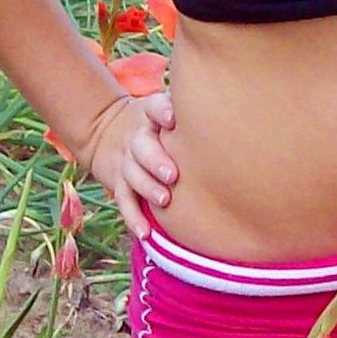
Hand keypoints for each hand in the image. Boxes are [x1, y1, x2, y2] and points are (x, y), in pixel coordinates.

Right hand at [87, 90, 178, 235]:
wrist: (106, 130)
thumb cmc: (156, 122)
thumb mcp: (163, 105)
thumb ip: (189, 108)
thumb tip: (230, 105)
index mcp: (150, 114)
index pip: (154, 108)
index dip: (162, 112)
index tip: (173, 120)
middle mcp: (136, 137)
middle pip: (142, 147)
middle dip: (155, 160)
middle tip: (173, 175)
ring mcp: (126, 162)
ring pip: (133, 175)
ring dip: (147, 188)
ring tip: (165, 200)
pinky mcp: (119, 184)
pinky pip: (124, 202)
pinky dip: (134, 218)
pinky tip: (145, 233)